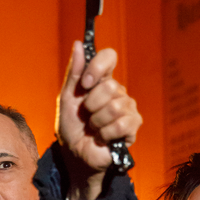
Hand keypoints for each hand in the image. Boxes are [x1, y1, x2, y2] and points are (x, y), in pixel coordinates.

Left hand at [56, 41, 141, 199]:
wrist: (76, 155)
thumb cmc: (71, 127)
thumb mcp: (67, 98)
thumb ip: (73, 73)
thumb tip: (78, 44)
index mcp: (101, 80)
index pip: (109, 57)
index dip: (97, 67)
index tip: (85, 83)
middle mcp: (118, 91)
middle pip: (109, 86)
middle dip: (91, 105)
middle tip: (87, 116)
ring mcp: (128, 108)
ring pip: (115, 106)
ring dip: (97, 122)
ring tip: (94, 128)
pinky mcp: (133, 126)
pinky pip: (122, 124)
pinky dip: (105, 133)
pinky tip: (103, 137)